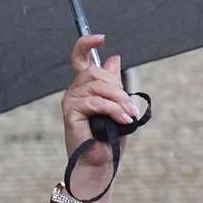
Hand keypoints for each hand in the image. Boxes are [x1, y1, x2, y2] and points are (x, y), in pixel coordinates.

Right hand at [61, 36, 138, 177]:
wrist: (100, 164)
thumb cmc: (108, 139)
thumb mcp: (117, 107)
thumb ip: (114, 85)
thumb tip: (114, 58)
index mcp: (85, 88)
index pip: (80, 59)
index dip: (86, 44)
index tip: (101, 38)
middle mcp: (74, 91)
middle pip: (96, 73)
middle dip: (119, 89)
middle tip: (131, 110)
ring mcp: (70, 100)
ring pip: (98, 87)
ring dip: (120, 102)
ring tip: (129, 118)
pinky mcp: (70, 112)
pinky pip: (96, 102)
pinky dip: (114, 110)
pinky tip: (123, 121)